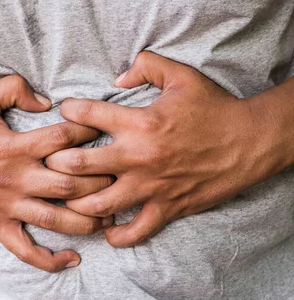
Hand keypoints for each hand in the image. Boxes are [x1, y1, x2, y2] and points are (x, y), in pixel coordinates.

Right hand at [0, 75, 113, 271]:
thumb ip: (14, 88)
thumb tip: (47, 101)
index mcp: (14, 146)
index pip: (63, 138)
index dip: (89, 131)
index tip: (103, 128)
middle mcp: (15, 179)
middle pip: (69, 184)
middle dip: (99, 180)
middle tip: (116, 175)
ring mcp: (7, 206)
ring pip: (56, 220)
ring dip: (88, 220)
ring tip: (108, 215)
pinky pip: (26, 250)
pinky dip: (50, 260)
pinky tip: (73, 259)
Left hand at [46, 51, 273, 247]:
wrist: (250, 141)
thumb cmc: (213, 107)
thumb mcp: (181, 75)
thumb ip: (146, 64)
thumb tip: (116, 77)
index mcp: (139, 122)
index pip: (87, 115)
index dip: (68, 111)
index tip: (65, 111)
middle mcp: (139, 157)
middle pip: (79, 165)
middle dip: (56, 163)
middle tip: (50, 160)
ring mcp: (152, 186)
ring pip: (98, 203)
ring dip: (77, 201)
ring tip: (69, 195)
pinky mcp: (168, 207)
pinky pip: (136, 230)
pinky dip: (117, 235)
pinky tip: (106, 229)